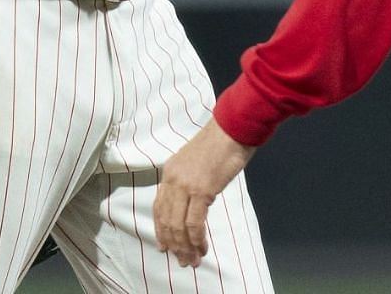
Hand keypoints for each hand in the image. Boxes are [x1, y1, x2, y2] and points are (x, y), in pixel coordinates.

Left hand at [153, 121, 254, 267]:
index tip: (164, 246)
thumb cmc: (219, 144)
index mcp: (169, 172)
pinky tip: (202, 247)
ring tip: (193, 260)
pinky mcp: (202, 190)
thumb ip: (188, 181)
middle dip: (173, 244)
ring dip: (186, 246)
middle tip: (182, 260)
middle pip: (166, 219)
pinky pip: (194, 222)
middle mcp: (172, 179)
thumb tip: (192, 203)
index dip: (160, 229)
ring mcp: (185, 185)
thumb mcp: (194, 162)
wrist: (232, 130)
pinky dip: (197, 238)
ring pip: (178, 225)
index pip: (158, 207)